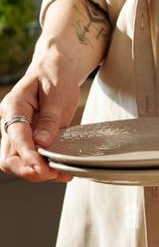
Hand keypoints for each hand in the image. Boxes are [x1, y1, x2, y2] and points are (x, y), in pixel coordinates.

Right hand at [0, 63, 80, 183]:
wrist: (55, 71)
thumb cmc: (55, 76)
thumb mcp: (57, 92)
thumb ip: (50, 117)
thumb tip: (43, 142)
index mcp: (14, 106)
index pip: (16, 137)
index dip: (28, 156)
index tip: (42, 168)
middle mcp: (10, 122)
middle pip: (8, 157)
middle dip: (27, 170)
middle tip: (52, 174)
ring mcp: (18, 133)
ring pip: (17, 162)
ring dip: (35, 173)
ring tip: (61, 175)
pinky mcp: (29, 140)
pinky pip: (30, 159)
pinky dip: (43, 168)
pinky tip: (60, 172)